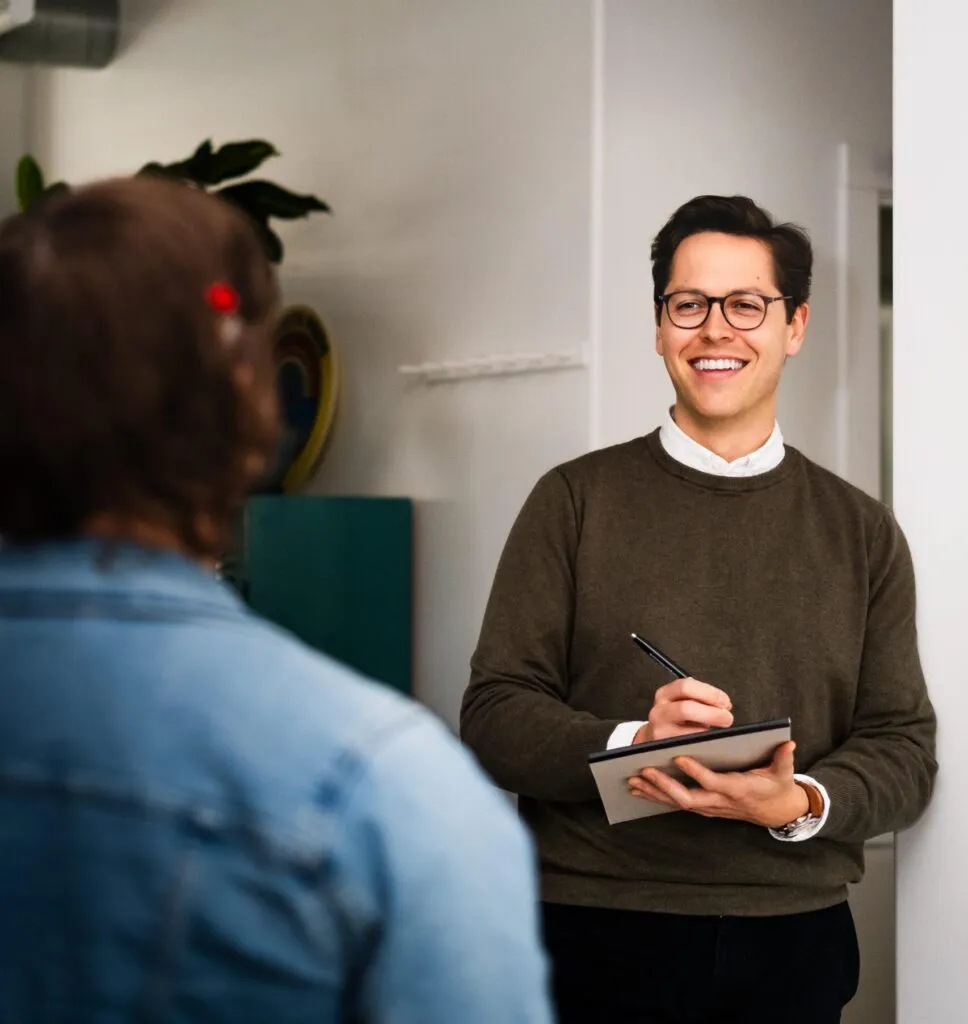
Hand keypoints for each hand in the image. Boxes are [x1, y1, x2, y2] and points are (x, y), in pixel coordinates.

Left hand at [627, 740, 809, 828]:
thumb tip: (789, 742)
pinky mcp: (703, 807)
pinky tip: (640, 788)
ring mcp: (709, 806)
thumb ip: (783, 758)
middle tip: (643, 771)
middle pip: (687, 798)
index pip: (712, 781)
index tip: (677, 757)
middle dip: (664, 786)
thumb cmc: (776, 787)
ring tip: (632, 781)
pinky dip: (657, 796)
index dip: (695, 772)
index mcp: (737, 789)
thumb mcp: (783, 774)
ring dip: (654, 793)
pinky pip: (676, 803)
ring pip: (677, 802)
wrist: (777, 812)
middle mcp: (719, 801)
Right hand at [633, 677, 733, 744]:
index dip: (709, 693)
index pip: (686, 686)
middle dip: (712, 713)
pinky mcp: (664, 748)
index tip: (724, 701)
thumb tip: (723, 702)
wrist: (655, 737)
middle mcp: (659, 711)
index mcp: (665, 694)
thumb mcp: (682, 700)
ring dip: (709, 730)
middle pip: (686, 708)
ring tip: (720, 730)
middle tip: (727, 718)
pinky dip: (704, 743)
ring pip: (689, 731)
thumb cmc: (676, 718)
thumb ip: (699, 696)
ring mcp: (659, 731)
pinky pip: (689, 746)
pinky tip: (710, 740)